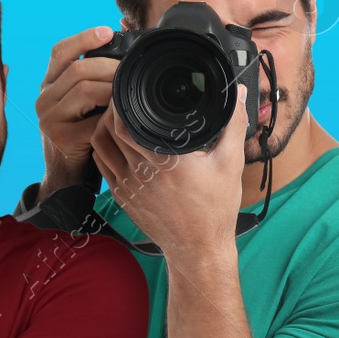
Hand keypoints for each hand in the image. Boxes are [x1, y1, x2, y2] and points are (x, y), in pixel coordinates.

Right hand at [34, 26, 116, 195]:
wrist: (67, 174)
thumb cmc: (84, 133)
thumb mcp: (84, 103)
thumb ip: (93, 80)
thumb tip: (122, 47)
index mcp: (49, 84)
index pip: (60, 51)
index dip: (84, 38)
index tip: (108, 31)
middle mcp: (44, 98)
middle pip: (78, 69)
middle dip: (110, 66)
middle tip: (132, 71)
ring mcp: (48, 117)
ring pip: (84, 90)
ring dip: (112, 89)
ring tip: (129, 93)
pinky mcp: (59, 137)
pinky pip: (92, 120)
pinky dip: (111, 117)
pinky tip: (123, 118)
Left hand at [90, 85, 248, 264]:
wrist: (198, 248)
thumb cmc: (215, 208)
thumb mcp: (230, 163)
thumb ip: (233, 124)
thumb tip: (238, 95)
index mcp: (165, 160)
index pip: (126, 122)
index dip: (123, 102)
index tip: (130, 90)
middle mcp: (140, 172)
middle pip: (109, 129)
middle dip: (113, 109)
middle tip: (124, 98)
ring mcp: (126, 185)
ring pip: (100, 146)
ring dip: (104, 127)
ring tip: (118, 116)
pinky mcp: (121, 197)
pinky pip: (102, 164)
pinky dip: (103, 148)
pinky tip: (114, 140)